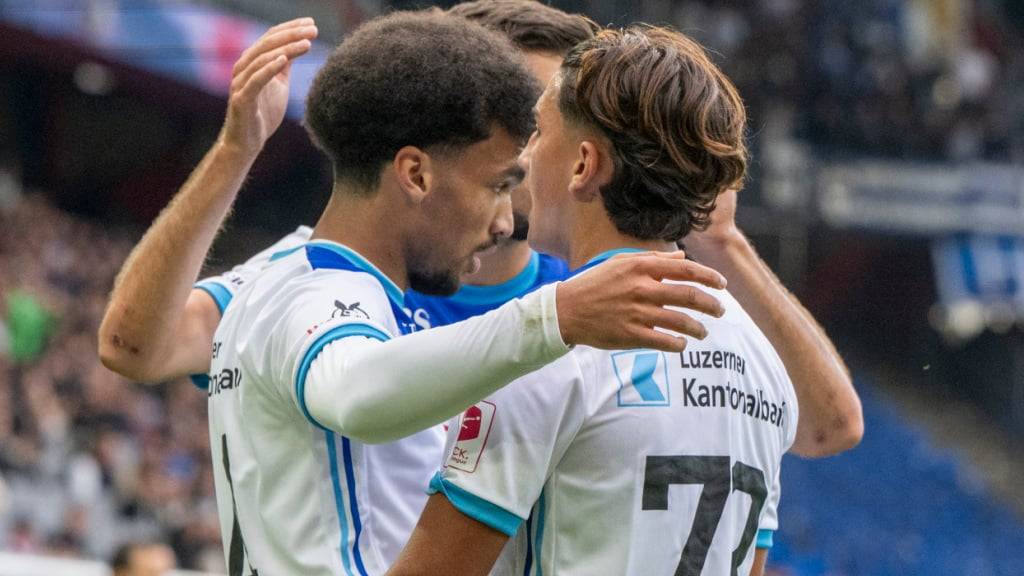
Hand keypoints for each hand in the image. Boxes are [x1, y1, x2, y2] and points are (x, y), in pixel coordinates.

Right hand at [218, 18, 317, 155]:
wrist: (248, 142)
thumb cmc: (263, 113)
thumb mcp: (279, 84)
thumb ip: (284, 66)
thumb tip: (300, 45)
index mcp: (252, 62)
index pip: (271, 37)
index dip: (291, 28)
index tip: (312, 23)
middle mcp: (243, 67)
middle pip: (268, 43)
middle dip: (292, 34)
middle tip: (313, 29)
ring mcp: (240, 82)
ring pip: (262, 58)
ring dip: (286, 48)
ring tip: (306, 43)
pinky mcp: (241, 99)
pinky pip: (255, 80)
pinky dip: (269, 68)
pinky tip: (284, 59)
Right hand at [555, 252, 726, 351]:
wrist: (566, 310)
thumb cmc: (594, 284)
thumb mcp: (619, 262)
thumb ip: (653, 258)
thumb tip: (682, 257)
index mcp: (640, 267)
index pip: (686, 269)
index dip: (709, 277)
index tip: (722, 285)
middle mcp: (642, 288)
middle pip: (689, 296)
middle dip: (711, 305)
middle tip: (720, 311)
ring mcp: (637, 313)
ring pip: (681, 321)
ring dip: (698, 328)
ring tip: (703, 332)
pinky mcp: (631, 335)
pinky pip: (664, 341)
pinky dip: (678, 344)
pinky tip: (682, 344)